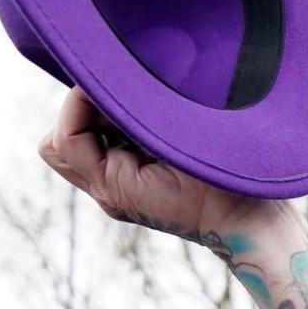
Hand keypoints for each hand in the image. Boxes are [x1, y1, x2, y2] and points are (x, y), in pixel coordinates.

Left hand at [38, 89, 307, 308]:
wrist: (251, 227)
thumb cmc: (229, 187)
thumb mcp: (188, 146)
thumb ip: (144, 115)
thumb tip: (114, 81)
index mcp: (114, 186)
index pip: (64, 138)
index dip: (79, 103)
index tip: (112, 85)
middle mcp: (106, 191)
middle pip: (56, 146)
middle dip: (78, 114)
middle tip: (119, 98)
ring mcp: (116, 189)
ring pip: (74, 146)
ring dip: (94, 121)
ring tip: (133, 109)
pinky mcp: (128, 182)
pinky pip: (98, 149)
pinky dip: (110, 127)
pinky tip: (145, 119)